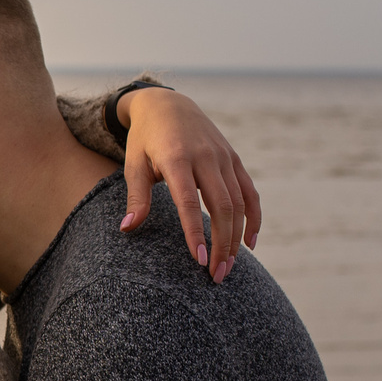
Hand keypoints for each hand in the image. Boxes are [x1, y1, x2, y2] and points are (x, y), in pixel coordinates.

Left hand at [117, 87, 261, 281]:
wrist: (168, 104)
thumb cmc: (145, 140)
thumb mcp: (134, 164)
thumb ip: (136, 197)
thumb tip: (128, 229)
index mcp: (177, 157)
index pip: (189, 202)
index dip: (195, 232)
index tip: (198, 260)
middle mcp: (205, 156)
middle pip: (222, 206)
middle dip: (222, 244)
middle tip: (216, 276)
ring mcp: (224, 157)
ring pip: (239, 202)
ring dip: (237, 238)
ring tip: (229, 266)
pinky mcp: (234, 159)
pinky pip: (250, 192)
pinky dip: (253, 218)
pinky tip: (250, 244)